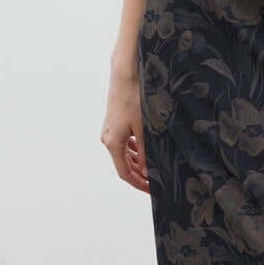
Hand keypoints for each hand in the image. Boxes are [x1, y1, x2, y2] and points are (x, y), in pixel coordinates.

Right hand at [100, 70, 149, 193]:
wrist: (125, 73)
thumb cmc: (135, 98)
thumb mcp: (144, 128)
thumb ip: (146, 152)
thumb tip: (147, 172)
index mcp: (113, 143)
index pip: (124, 173)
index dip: (138, 184)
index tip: (151, 190)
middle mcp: (107, 138)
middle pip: (123, 165)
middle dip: (139, 175)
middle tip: (155, 182)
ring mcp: (109, 130)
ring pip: (123, 154)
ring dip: (137, 163)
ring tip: (153, 168)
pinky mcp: (114, 122)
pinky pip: (123, 143)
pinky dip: (134, 150)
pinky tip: (145, 151)